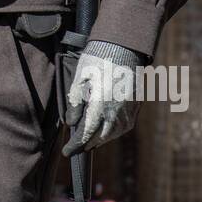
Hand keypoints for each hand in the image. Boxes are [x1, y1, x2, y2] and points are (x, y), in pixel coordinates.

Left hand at [62, 40, 147, 156]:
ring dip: (100, 139)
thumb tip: (71, 123)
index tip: (67, 152)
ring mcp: (128, 111)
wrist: (123, 48)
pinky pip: (124, 126)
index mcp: (100, 106)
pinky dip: (113, 132)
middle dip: (87, 144)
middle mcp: (116, 112)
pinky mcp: (135, 107)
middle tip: (76, 148)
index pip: (86, 134)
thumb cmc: (97, 61)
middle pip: (100, 138)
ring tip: (90, 141)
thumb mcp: (79, 79)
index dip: (75, 146)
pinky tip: (106, 130)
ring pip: (113, 134)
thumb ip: (75, 103)